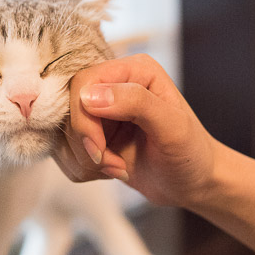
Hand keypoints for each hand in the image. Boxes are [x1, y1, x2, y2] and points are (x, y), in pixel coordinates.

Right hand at [54, 54, 217, 207]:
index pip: (83, 83)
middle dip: (85, 144)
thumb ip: (136, 103)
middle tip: (110, 163)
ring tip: (118, 167)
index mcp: (133, 71)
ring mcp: (99, 111)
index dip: (83, 119)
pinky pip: (64, 151)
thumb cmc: (191, 153)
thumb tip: (90, 96)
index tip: (99, 149)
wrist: (192, 184)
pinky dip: (83, 168)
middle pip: (66, 108)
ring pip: (62, 133)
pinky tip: (112, 169)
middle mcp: (112, 85)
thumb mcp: (172, 127)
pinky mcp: (92, 134)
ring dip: (85, 160)